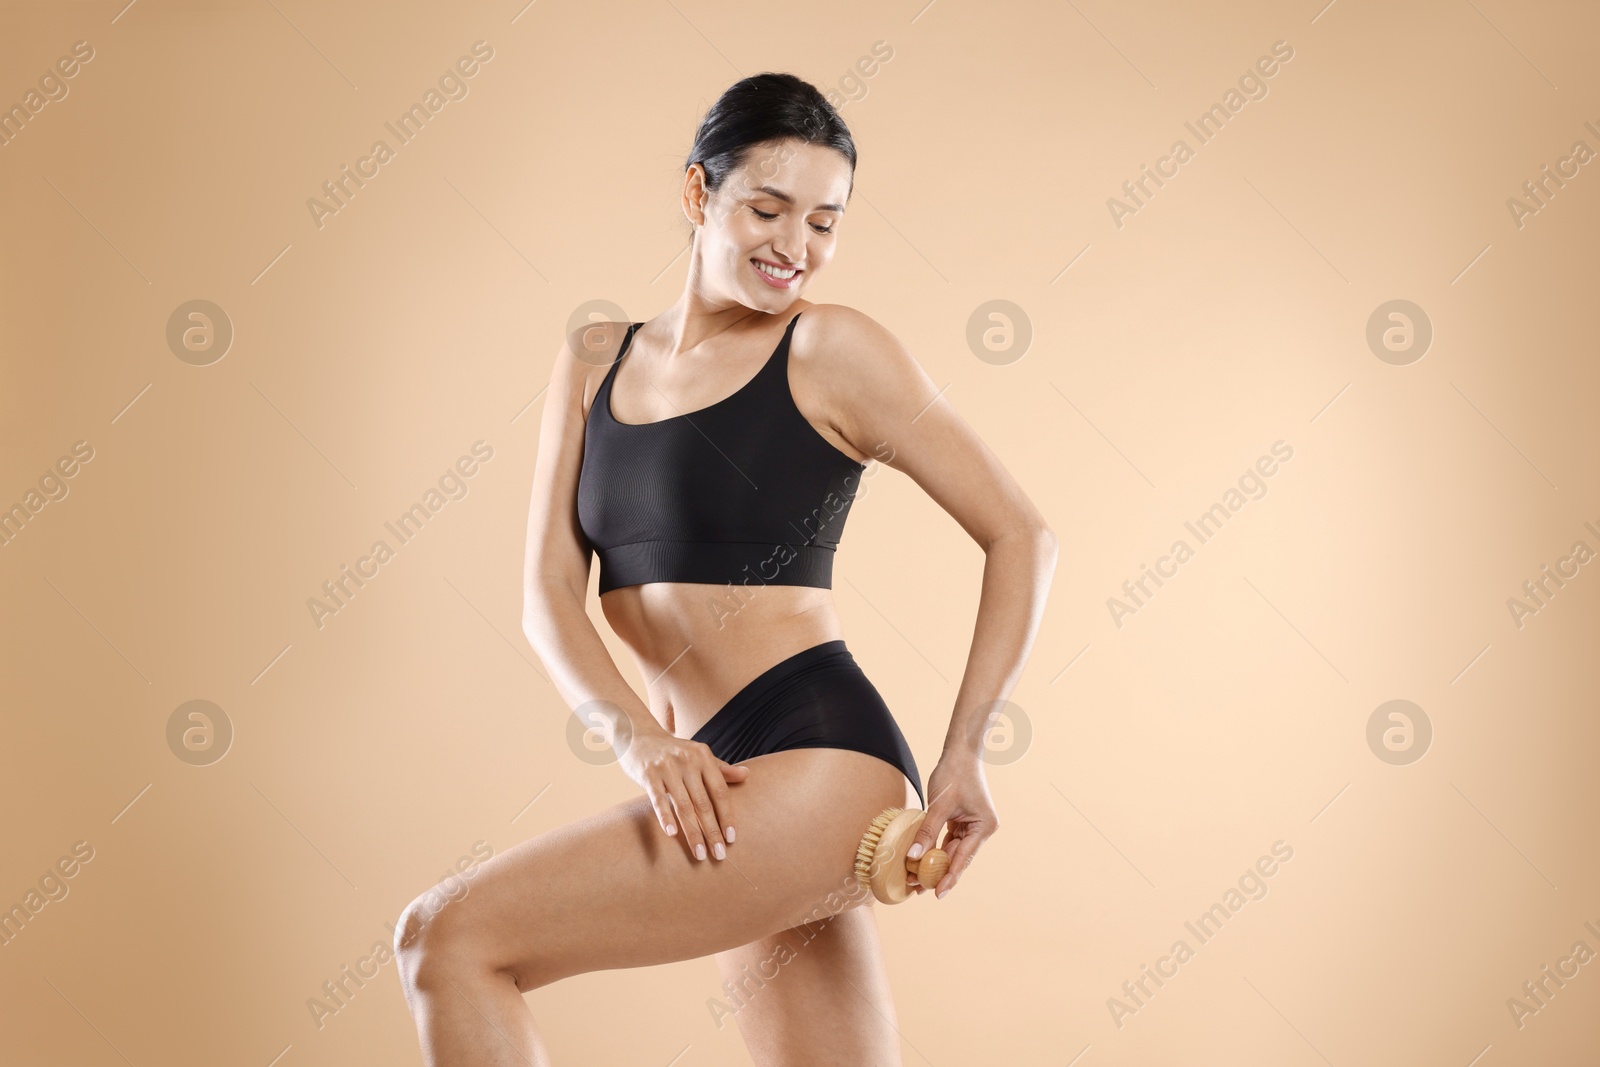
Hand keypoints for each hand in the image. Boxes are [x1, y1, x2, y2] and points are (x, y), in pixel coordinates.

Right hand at [617, 720, 748, 862]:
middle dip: (712, 831)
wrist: (638, 733)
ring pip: (683, 806)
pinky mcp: (648, 774)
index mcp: (703, 757)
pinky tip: (672, 834)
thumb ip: (720, 768)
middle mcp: (687, 761)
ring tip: (699, 854)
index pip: (720, 791)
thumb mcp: (698, 754)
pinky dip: (665, 817)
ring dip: (692, 833)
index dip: (727, 815)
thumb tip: (747, 775)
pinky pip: (658, 799)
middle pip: (703, 803)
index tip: (732, 838)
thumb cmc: (672, 750)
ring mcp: (667, 768)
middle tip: (719, 855)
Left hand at [905, 752, 997, 898]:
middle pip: (958, 858)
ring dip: (935, 863)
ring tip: (916, 879)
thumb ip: (927, 831)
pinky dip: (936, 849)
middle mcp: (981, 830)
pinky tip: (922, 861)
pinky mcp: (963, 821)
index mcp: (984, 827)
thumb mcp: (938, 805)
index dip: (948, 877)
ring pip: (952, 851)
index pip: (963, 858)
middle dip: (939, 873)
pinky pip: (948, 840)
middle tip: (919, 889)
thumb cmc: (954, 774)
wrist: (961, 752)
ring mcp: (973, 826)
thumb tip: (913, 856)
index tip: (937, 894)